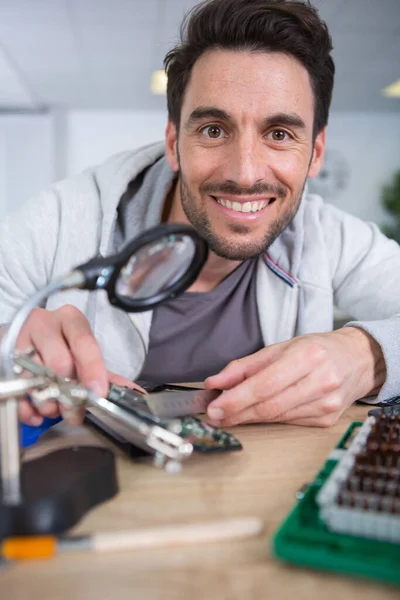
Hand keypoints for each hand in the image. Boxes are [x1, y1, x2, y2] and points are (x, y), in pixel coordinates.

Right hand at [2, 305, 142, 425]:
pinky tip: (35, 414)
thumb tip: (134, 393)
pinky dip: (26, 407)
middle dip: (69, 393)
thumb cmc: (60, 345)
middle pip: (59, 361)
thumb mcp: (83, 353)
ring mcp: (22, 337)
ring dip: (47, 401)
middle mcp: (45, 323)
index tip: (98, 392)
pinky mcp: (4, 354)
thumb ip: (106, 374)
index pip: (84, 343)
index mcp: (71, 320)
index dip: (93, 369)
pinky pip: (14, 386)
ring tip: (54, 409)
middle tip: (73, 410)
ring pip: (35, 376)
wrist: (26, 338)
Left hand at [204, 328, 386, 427]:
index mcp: (308, 356)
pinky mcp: (328, 419)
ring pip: (278, 417)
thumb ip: (245, 366)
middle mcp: (321, 381)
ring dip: (249, 418)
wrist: (358, 359)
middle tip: (214, 417)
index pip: (265, 385)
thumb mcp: (280, 348)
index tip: (214, 408)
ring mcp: (327, 403)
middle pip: (270, 405)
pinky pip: (289, 421)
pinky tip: (257, 414)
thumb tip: (215, 383)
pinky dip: (269, 419)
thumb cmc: (316, 349)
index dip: (236, 399)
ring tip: (228, 416)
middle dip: (237, 413)